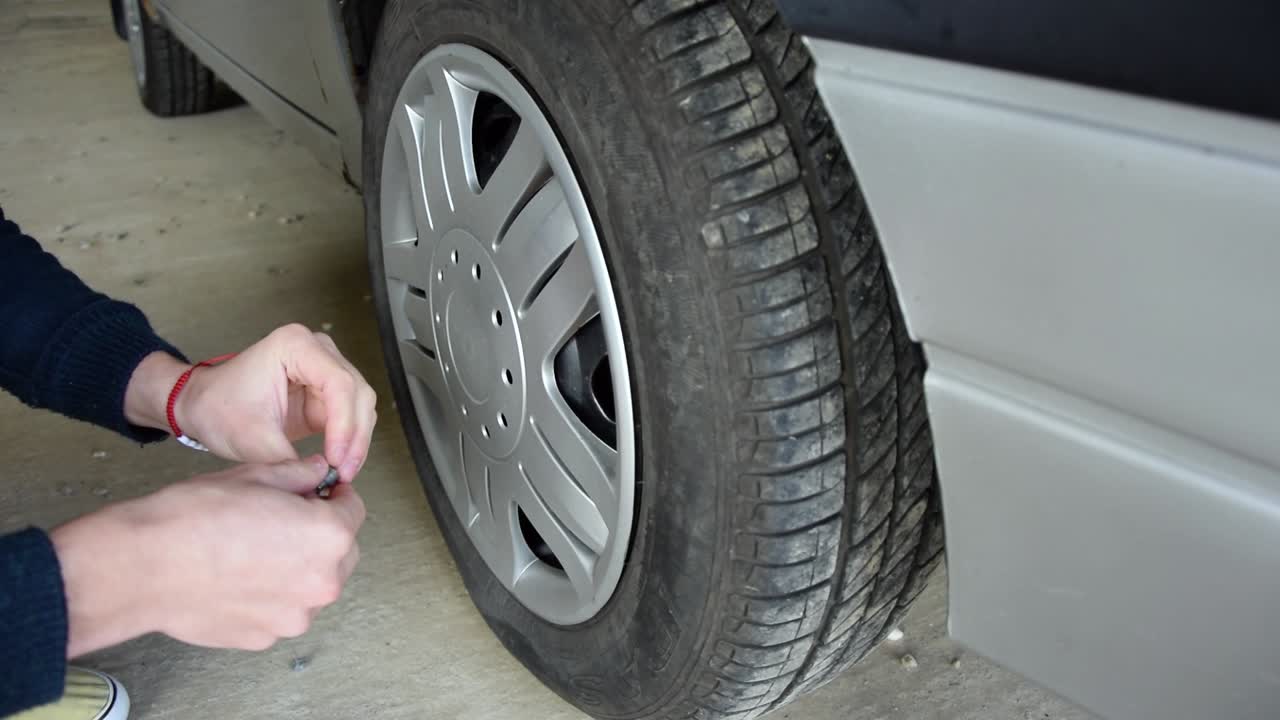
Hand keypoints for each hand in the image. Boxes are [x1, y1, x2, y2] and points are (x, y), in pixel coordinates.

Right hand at [52, 456, 364, 655]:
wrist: (143, 566)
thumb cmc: (194, 517)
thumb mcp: (256, 475)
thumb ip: (301, 474)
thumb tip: (320, 471)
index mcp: (329, 536)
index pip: (354, 510)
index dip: (335, 497)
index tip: (318, 494)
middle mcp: (322, 582)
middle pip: (341, 553)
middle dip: (321, 534)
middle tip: (283, 520)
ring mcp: (294, 616)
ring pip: (312, 585)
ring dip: (298, 568)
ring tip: (254, 550)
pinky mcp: (266, 637)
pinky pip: (281, 610)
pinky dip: (270, 596)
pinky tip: (236, 578)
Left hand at [125, 324, 376, 479]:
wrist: (202, 404)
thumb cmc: (217, 407)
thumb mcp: (250, 438)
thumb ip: (288, 461)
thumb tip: (320, 482)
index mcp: (295, 346)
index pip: (338, 383)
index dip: (344, 424)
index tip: (335, 459)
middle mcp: (317, 350)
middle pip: (356, 392)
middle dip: (354, 436)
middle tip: (343, 472)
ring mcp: (324, 368)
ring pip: (360, 405)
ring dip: (356, 441)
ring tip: (341, 472)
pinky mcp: (326, 391)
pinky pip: (351, 416)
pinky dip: (349, 441)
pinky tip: (338, 464)